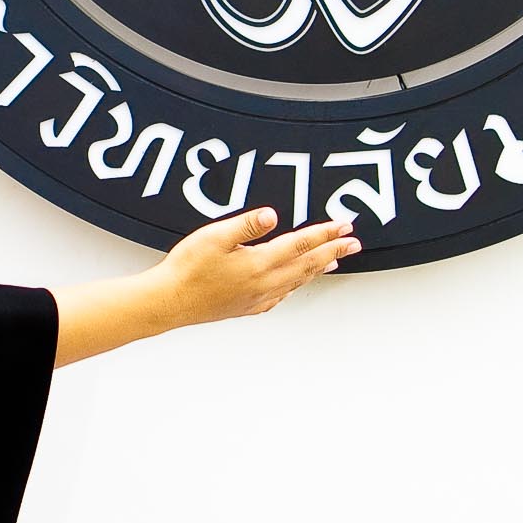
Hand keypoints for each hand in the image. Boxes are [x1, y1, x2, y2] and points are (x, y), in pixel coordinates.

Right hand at [51, 210, 360, 365]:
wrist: (169, 303)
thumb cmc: (187, 269)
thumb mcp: (214, 236)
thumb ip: (246, 225)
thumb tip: (272, 215)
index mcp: (260, 263)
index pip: (301, 244)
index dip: (325, 234)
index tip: (344, 227)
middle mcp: (265, 283)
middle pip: (307, 265)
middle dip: (332, 251)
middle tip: (353, 243)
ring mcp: (257, 298)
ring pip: (297, 281)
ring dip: (318, 269)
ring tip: (334, 261)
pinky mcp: (247, 307)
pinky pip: (281, 295)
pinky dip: (296, 285)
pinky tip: (293, 284)